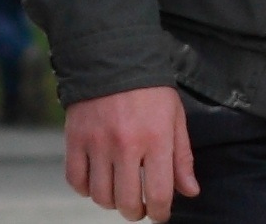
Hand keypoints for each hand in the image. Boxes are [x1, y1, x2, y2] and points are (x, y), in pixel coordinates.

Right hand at [64, 86, 199, 221]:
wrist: (115, 57)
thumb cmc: (151, 90)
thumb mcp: (174, 117)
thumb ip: (181, 157)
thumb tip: (190, 192)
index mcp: (156, 138)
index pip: (158, 194)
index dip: (159, 213)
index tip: (159, 213)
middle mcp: (126, 144)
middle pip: (126, 202)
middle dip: (135, 211)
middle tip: (138, 206)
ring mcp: (98, 143)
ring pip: (100, 196)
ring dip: (111, 201)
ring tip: (119, 189)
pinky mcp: (75, 139)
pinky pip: (76, 182)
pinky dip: (86, 189)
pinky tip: (98, 179)